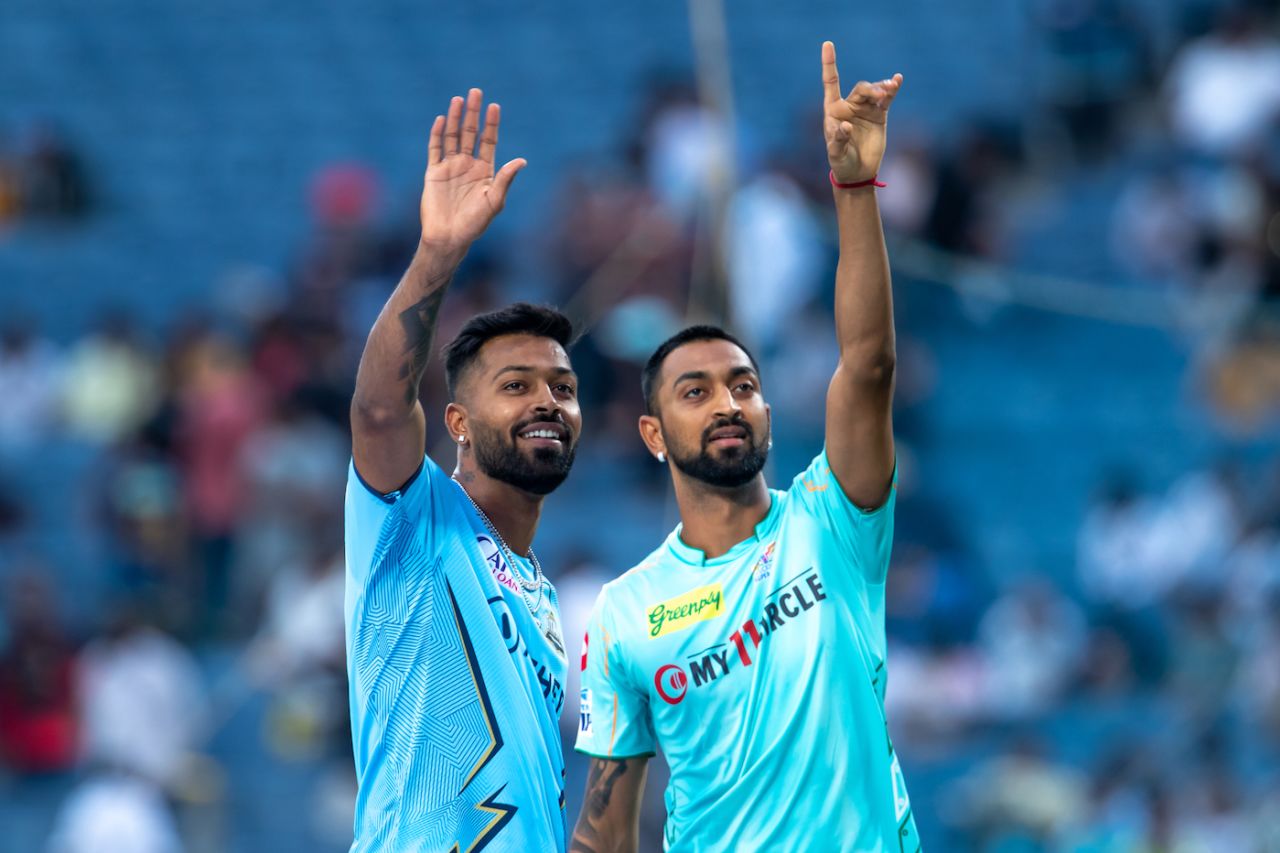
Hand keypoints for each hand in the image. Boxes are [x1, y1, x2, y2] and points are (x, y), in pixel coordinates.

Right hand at [420, 88, 526, 249]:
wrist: (449, 237)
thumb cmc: (474, 224)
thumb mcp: (494, 201)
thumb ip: (505, 180)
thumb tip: (522, 161)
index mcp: (484, 171)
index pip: (489, 141)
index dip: (491, 124)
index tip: (494, 106)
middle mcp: (468, 165)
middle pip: (471, 133)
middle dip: (473, 113)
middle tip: (476, 92)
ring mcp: (450, 167)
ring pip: (453, 137)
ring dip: (456, 118)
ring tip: (459, 99)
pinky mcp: (433, 173)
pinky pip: (435, 149)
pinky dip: (438, 134)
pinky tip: (442, 120)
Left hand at [822, 41, 901, 183]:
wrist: (858, 173)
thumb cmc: (841, 162)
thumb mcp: (836, 154)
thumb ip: (838, 139)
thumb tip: (845, 126)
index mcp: (833, 110)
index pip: (831, 82)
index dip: (829, 63)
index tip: (827, 44)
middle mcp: (849, 106)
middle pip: (861, 88)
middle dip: (871, 89)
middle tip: (881, 95)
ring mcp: (865, 109)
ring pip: (874, 91)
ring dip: (883, 88)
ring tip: (890, 89)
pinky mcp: (879, 115)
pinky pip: (886, 98)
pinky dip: (892, 88)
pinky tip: (898, 80)